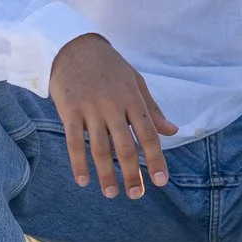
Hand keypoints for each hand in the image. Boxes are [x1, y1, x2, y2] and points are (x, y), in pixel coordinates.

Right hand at [49, 34, 176, 198]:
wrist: (74, 46)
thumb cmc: (110, 67)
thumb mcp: (136, 82)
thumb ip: (153, 110)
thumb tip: (173, 131)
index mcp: (133, 99)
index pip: (149, 135)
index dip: (156, 160)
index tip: (162, 182)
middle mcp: (114, 105)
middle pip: (126, 146)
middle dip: (133, 173)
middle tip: (136, 195)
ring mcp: (90, 108)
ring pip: (100, 148)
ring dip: (106, 174)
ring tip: (112, 193)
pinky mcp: (69, 110)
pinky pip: (74, 141)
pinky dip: (78, 163)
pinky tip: (83, 180)